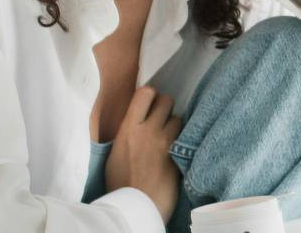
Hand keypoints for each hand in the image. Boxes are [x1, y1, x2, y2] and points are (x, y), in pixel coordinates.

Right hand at [104, 86, 182, 223]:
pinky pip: (185, 137)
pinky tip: (177, 150)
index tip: (149, 103)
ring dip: (175, 125)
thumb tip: (136, 119)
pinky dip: (182, 140)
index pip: (145, 93)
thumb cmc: (120, 183)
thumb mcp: (115, 152)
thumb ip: (128, 132)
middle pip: (166, 100)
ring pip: (179, 118)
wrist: (136, 207)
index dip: (150, 95)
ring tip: (169, 137)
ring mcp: (166, 142)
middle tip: (162, 119)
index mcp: (128, 129)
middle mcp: (148, 130)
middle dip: (165, 107)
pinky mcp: (179, 155)